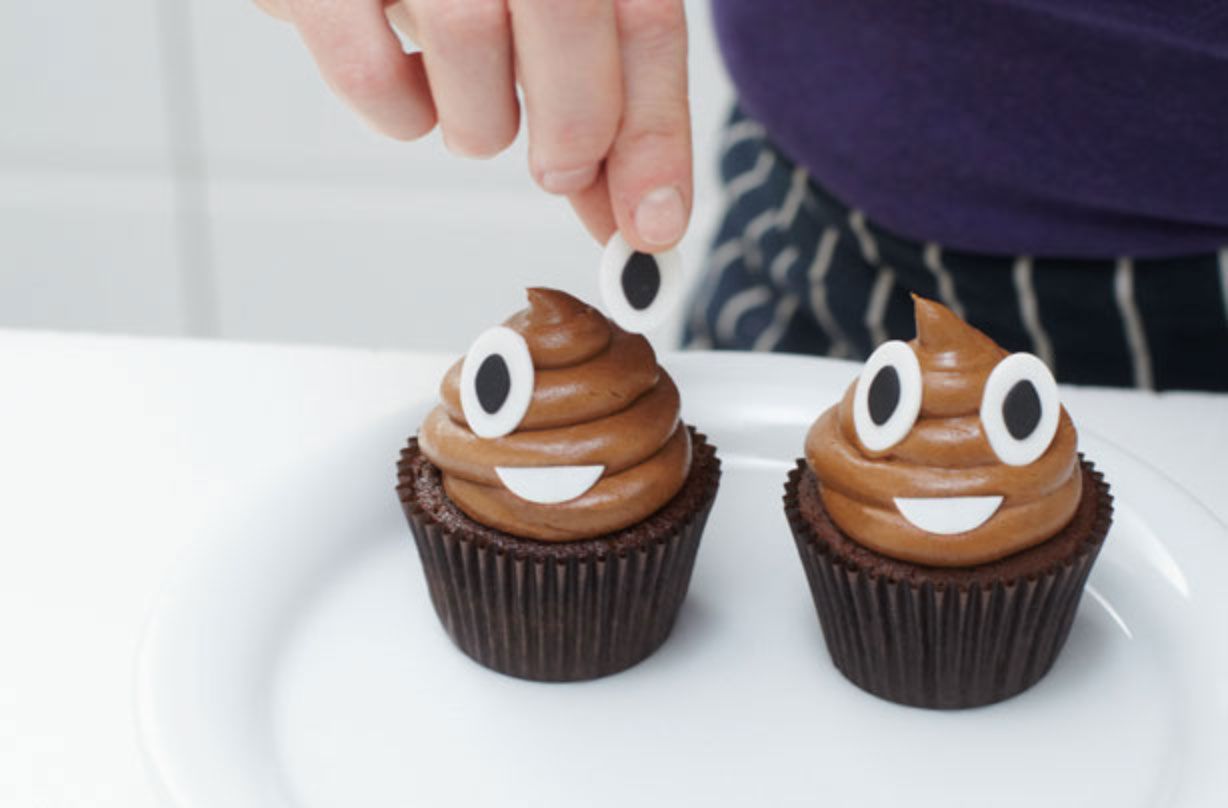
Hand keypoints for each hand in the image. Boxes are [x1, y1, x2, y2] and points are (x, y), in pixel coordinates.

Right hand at [255, 0, 691, 251]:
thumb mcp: (546, 23)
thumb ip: (596, 109)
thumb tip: (636, 219)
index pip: (646, 19)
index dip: (657, 135)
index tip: (653, 225)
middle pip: (567, 11)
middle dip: (576, 125)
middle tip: (562, 171)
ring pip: (467, 36)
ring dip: (482, 122)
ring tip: (472, 106)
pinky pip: (369, 73)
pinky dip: (399, 113)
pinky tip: (410, 84)